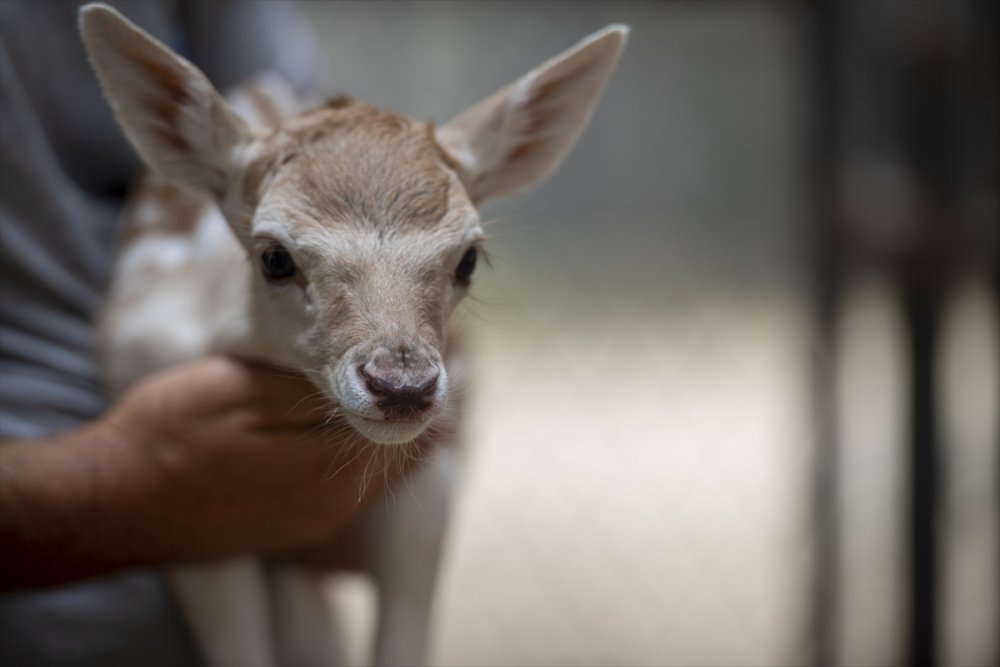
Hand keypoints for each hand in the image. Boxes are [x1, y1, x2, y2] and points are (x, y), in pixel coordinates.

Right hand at [0, 356, 432, 589]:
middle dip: (416, 405)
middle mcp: (335, 504)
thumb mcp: (243, 391)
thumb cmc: (171, 433)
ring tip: (401, 386)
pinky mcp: (293, 525)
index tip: (439, 345)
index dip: (425, 381)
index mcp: (330, 470)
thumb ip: (316, 389)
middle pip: (402, 450)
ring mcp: (315, 520)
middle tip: (433, 358)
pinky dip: (364, 453)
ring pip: (378, 469)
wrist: (114, 502)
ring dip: (395, 430)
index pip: (408, 423)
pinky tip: (356, 425)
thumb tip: (383, 376)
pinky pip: (350, 486)